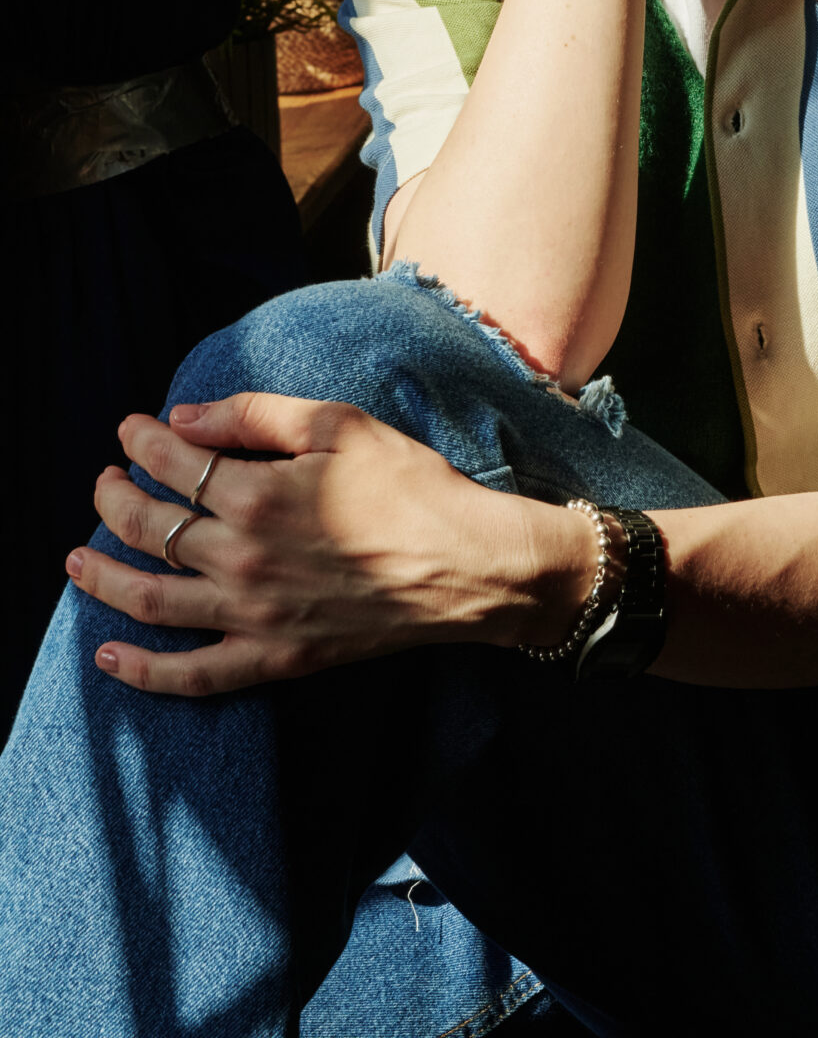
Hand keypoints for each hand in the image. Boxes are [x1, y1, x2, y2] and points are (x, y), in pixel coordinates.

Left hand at [68, 395, 586, 695]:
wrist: (468, 567)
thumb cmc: (412, 487)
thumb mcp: (340, 425)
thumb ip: (256, 415)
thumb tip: (183, 417)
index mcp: (258, 494)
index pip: (175, 465)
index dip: (142, 443)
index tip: (130, 431)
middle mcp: (243, 559)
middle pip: (152, 529)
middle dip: (114, 500)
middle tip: (102, 484)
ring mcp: (254, 616)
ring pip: (151, 599)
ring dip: (102, 578)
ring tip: (77, 559)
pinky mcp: (273, 659)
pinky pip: (191, 676)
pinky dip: (142, 671)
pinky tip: (108, 656)